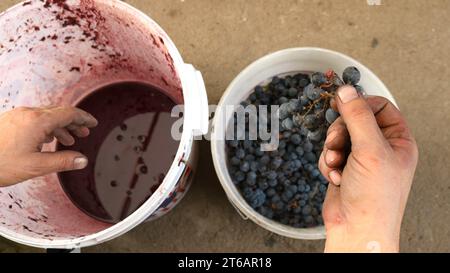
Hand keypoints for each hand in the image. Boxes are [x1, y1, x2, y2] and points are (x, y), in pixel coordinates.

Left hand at [0, 106, 97, 186]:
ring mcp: (17, 116)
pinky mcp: (9, 121)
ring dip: (60, 126)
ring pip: (46, 116)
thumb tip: (82, 160)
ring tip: (68, 139)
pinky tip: (47, 139)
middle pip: (58, 112)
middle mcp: (28, 114)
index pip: (69, 113)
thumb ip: (63, 161)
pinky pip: (34, 119)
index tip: (93, 123)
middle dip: (74, 122)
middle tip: (84, 133)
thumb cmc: (0, 164)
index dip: (84, 118)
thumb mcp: (36, 166)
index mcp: (38, 121)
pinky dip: (47, 127)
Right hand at [319, 86, 418, 252]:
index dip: (360, 104)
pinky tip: (334, 176)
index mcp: (398, 140)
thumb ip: (357, 117)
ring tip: (335, 164)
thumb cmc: (375, 197)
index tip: (342, 104)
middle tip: (337, 143)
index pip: (380, 107)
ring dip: (331, 150)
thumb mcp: (370, 150)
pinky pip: (328, 153)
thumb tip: (347, 90)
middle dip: (340, 132)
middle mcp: (380, 148)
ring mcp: (361, 159)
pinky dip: (326, 163)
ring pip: (338, 137)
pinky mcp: (344, 169)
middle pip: (353, 120)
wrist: (356, 228)